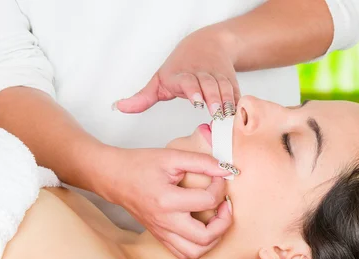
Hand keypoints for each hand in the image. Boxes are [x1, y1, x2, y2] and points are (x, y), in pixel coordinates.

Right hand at [94, 146, 232, 258]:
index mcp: (167, 200)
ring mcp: (162, 232)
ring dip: (213, 239)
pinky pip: (184, 254)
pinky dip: (198, 247)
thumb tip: (225, 170)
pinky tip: (202, 229)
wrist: (115, 178)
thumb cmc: (140, 165)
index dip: (219, 187)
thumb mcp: (172, 156)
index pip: (207, 201)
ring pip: (195, 252)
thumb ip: (201, 162)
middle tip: (224, 206)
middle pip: (205, 237)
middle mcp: (165, 221)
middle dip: (223, 222)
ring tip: (216, 221)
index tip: (219, 177)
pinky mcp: (160, 237)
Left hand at [114, 28, 239, 118]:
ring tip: (227, 114)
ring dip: (227, 101)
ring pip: (225, 88)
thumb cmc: (180, 67)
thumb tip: (120, 108)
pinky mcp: (231, 81)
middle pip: (209, 85)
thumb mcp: (159, 81)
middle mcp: (201, 74)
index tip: (195, 102)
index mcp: (182, 75)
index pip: (188, 81)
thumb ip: (143, 98)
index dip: (192, 90)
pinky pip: (236, 92)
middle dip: (213, 98)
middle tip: (215, 111)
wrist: (207, 44)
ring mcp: (218, 77)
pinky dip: (238, 102)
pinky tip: (238, 113)